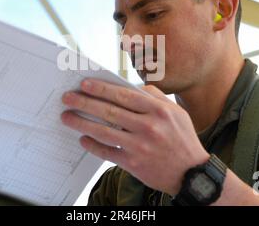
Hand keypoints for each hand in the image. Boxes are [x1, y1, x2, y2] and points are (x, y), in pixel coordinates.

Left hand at [61, 79, 209, 195]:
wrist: (191, 174)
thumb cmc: (183, 139)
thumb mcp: (176, 112)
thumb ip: (155, 96)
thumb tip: (132, 86)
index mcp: (158, 110)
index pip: (123, 95)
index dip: (101, 88)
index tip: (84, 84)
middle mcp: (148, 127)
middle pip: (109, 111)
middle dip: (85, 102)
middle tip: (68, 98)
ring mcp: (140, 146)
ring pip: (104, 131)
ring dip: (82, 123)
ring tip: (67, 117)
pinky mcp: (134, 163)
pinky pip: (107, 152)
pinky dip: (93, 145)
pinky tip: (82, 139)